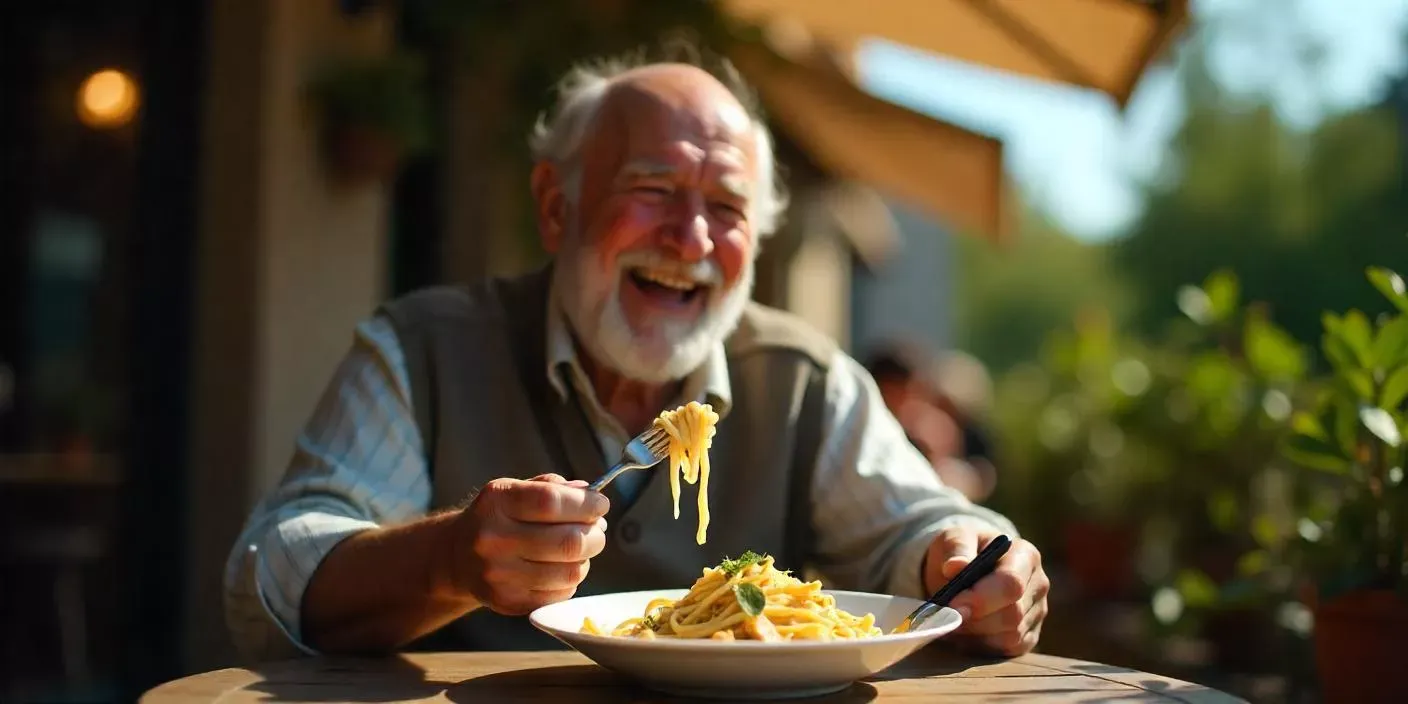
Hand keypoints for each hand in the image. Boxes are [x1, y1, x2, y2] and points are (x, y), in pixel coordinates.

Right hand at [449, 473, 608, 614]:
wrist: (456, 557)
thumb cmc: (497, 518)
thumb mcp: (515, 489)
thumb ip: (552, 487)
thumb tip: (589, 494)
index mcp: (497, 502)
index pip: (551, 502)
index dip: (585, 504)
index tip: (600, 504)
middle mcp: (493, 538)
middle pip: (568, 542)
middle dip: (595, 535)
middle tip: (597, 530)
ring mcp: (499, 574)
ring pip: (571, 572)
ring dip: (585, 559)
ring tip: (578, 549)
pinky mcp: (507, 601)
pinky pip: (561, 593)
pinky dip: (570, 579)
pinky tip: (560, 568)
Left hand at [922, 523, 1048, 655]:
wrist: (966, 567)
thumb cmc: (963, 550)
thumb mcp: (954, 539)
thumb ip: (956, 549)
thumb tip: (955, 567)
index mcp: (1025, 555)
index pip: (1011, 583)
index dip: (981, 599)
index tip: (952, 604)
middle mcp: (1038, 584)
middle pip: (1012, 615)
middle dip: (975, 620)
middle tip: (946, 616)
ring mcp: (1037, 612)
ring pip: (1010, 636)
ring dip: (976, 634)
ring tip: (953, 620)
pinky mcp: (1029, 635)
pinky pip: (1007, 649)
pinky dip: (982, 645)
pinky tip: (965, 631)